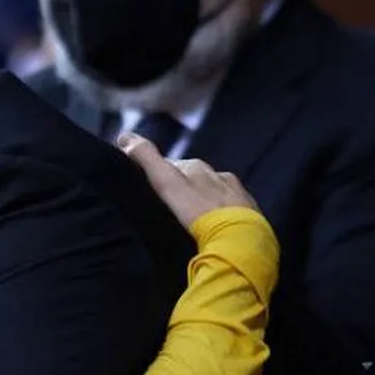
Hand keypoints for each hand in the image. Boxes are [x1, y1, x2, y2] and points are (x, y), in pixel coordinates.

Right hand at [120, 133, 257, 227]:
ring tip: (189, 218)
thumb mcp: (166, 182)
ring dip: (202, 201)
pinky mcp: (250, 214)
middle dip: (182, 186)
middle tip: (166, 205)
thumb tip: (124, 135)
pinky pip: (230, 209)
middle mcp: (218, 175)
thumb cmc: (197, 210)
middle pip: (194, 178)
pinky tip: (214, 226)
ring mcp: (237, 195)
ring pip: (213, 192)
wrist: (238, 239)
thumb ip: (147, 158)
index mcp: (196, 167)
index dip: (157, 174)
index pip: (171, 165)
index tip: (146, 186)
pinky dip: (220, 214)